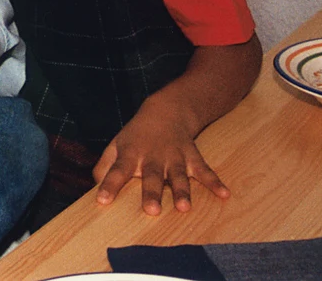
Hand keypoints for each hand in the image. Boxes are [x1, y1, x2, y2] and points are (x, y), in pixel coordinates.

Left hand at [92, 102, 228, 214]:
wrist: (167, 111)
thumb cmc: (137, 135)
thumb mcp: (116, 145)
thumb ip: (104, 167)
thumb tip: (96, 187)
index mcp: (131, 155)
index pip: (117, 171)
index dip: (110, 186)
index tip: (103, 201)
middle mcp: (153, 157)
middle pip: (152, 177)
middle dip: (152, 193)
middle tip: (152, 210)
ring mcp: (174, 157)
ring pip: (178, 176)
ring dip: (182, 191)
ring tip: (184, 208)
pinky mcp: (192, 157)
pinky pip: (205, 170)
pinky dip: (215, 182)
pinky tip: (224, 194)